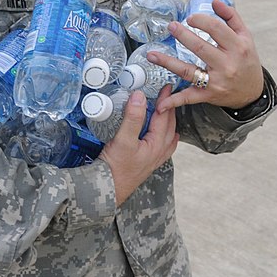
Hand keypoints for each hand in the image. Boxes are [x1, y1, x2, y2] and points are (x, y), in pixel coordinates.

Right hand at [98, 86, 178, 205]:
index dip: (164, 100)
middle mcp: (159, 152)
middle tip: (167, 94)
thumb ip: (133, 118)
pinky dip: (164, 135)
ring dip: (168, 122)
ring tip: (166, 111)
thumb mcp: (123, 140)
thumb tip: (139, 97)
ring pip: (168, 136)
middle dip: (169, 109)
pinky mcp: (146, 162)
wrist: (107, 190)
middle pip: (169, 126)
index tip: (165, 86)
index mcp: (157, 145)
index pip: (163, 116)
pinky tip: (161, 135)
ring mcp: (154, 159)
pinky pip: (162, 146)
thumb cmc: (115, 168)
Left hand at [147, 0, 263, 112]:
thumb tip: (214, 0)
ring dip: (168, 62)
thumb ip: (231, 17)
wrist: (252, 92)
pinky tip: (160, 103)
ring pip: (188, 71)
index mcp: (237, 47)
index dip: (201, 21)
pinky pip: (188, 98)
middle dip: (183, 36)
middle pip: (200, 48)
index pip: (217, 29)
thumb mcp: (245, 36)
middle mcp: (227, 64)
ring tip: (152, 54)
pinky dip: (173, 102)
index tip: (190, 18)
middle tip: (171, 26)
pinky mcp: (208, 95)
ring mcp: (216, 81)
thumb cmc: (246, 60)